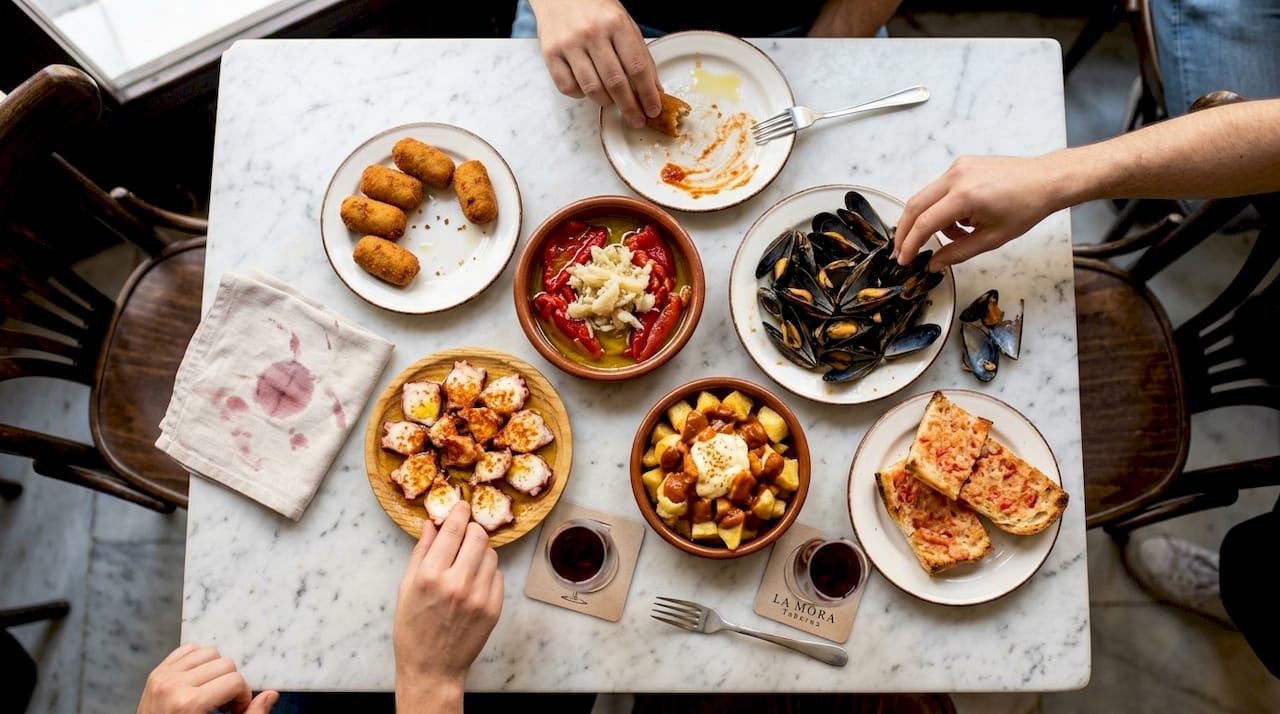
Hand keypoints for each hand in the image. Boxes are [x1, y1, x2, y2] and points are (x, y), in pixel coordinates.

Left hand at [137, 643, 276, 713]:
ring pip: (208, 652)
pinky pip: (187, 650)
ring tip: (211, 693)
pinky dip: (198, 662)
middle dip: (231, 684)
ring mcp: (162, 677)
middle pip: (225, 664)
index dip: (242, 697)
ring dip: (216, 671)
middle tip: (224, 706)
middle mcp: (174, 686)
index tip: (235, 711)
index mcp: (189, 704)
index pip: (235, 681)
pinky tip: (198, 682)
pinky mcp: (156, 673)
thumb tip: (270, 695)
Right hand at [394, 501, 503, 712]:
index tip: (461, 506)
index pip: (453, 529)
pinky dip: (487, 572)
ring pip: (491, 554)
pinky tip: (472, 583)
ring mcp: (479, 597)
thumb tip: (433, 523)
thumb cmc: (413, 628)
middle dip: (471, 530)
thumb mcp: (406, 587)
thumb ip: (422, 552)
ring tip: (465, 564)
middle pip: (478, 536)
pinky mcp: (494, 608)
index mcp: (430, 576)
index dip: (459, 513)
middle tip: (464, 535)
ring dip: (479, 552)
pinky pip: (497, 575)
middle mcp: (457, 583)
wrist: (432, 667)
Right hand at [529, 0, 662, 127]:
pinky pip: (568, 88)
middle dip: (630, 107)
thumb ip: (640, 55)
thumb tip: (654, 90)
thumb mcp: (625, 24)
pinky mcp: (550, 53)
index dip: (647, 94)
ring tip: (613, 103)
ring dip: (606, 103)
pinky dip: (581, 95)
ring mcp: (569, 44)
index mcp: (616, 24)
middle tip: (637, 120)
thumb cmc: (596, 10)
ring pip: (592, 89)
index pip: (637, 67)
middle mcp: (592, 33)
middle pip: (616, 82)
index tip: (653, 110)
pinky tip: (588, 89)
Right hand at [893, 155, 1067, 270]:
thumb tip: (933, 264)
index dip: (910, 244)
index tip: (903, 260)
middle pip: (915, 206)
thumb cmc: (1026, 207)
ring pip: (926, 197)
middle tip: (902, 251)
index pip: (925, 223)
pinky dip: (941, 207)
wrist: (1045, 180)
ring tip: (952, 236)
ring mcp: (957, 167)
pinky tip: (960, 220)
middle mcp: (956, 176)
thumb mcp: (991, 239)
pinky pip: (939, 189)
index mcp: (965, 196)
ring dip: (928, 220)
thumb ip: (957, 253)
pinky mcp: (961, 164)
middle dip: (905, 231)